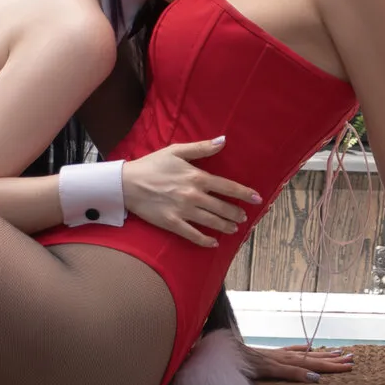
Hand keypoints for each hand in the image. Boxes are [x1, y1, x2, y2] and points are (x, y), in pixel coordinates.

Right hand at [122, 136, 260, 246]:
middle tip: (243, 217)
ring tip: (234, 229)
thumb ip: (201, 148)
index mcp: (197, 176)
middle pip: (223, 207)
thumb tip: (223, 141)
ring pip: (212, 222)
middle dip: (236, 213)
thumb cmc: (152, 165)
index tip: (256, 198)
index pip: (228, 187)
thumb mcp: (176, 151)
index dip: (244, 193)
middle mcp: (193, 195)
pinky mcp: (172, 223)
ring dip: (226, 226)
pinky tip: (214, 243)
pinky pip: (193, 235)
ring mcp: (183, 210)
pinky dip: (206, 240)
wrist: (127, 183)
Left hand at [247, 343, 354, 381]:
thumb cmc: (251, 365)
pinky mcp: (275, 353)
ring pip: (309, 353)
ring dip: (324, 354)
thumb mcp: (273, 371)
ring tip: (338, 351)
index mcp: (292, 362)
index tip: (350, 366)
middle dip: (334, 360)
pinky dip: (304, 349)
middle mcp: (290, 356)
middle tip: (351, 358)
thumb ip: (293, 374)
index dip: (334, 367)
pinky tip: (310, 347)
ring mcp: (282, 354)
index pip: (318, 366)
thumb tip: (316, 378)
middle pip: (316, 358)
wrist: (234, 354)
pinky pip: (294, 350)